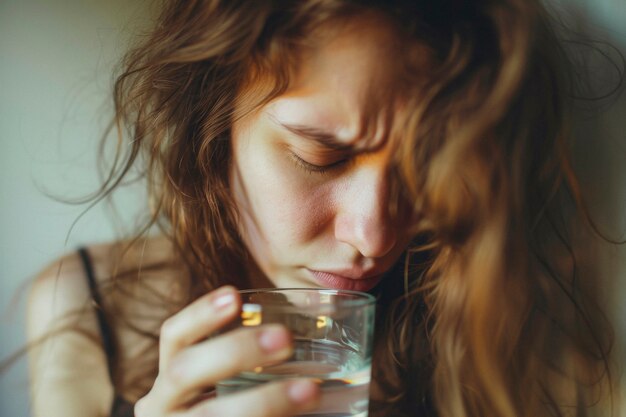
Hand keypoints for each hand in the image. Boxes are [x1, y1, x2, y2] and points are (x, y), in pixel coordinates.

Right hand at [134, 286, 319, 416]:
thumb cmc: (225, 411)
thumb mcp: (220, 388)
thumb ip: (246, 364)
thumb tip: (301, 338)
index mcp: (171, 378)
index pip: (174, 336)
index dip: (200, 314)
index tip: (235, 295)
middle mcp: (163, 404)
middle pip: (184, 370)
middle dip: (234, 351)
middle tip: (284, 339)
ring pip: (210, 415)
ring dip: (264, 401)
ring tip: (309, 390)